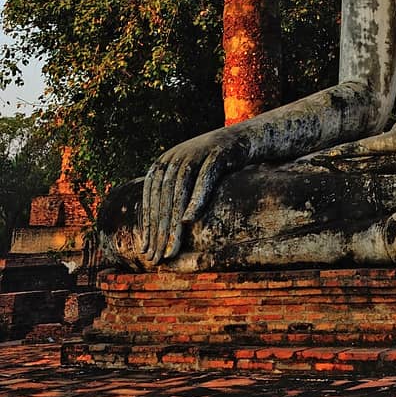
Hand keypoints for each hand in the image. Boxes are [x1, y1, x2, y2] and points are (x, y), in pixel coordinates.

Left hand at [138, 127, 247, 265]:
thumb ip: (174, 195)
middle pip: (162, 198)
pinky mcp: (216, 153)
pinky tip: (189, 221)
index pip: (151, 198)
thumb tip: (158, 224)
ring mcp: (195, 153)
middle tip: (157, 257)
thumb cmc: (217, 163)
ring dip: (173, 224)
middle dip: (158, 231)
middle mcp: (175, 156)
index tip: (147, 251)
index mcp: (164, 162)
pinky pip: (203, 179)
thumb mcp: (192, 177)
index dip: (148, 226)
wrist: (246, 138)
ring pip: (178, 192)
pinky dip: (195, 200)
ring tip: (171, 249)